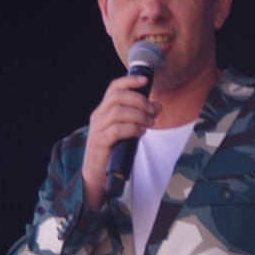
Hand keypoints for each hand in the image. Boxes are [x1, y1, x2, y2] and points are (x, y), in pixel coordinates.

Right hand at [82, 74, 161, 208]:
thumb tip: (158, 106)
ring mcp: (97, 129)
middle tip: (153, 111)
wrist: (96, 175)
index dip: (129, 81)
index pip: (114, 88)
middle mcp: (98, 116)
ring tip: (149, 124)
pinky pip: (117, 130)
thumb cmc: (113, 151)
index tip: (145, 80)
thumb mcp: (127, 130)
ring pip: (118, 112)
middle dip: (139, 100)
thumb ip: (141, 117)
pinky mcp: (100, 143)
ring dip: (138, 115)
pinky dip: (132, 128)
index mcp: (103, 110)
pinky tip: (141, 132)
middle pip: (117, 97)